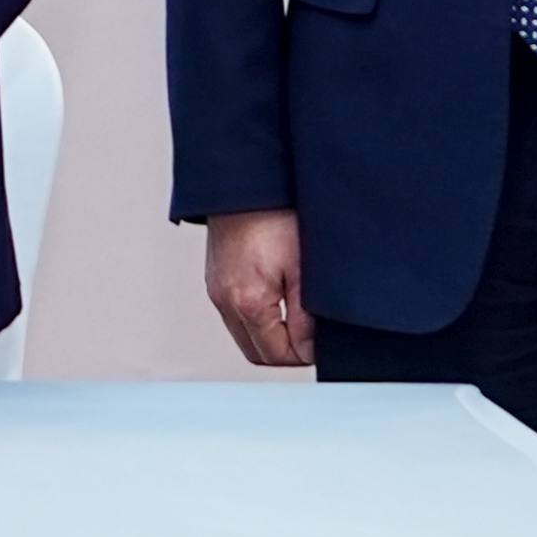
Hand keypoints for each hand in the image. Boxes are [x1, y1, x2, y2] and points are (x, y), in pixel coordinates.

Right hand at [204, 207, 314, 367]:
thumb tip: (310, 349)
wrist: (245, 180)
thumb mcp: (303, 269)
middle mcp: (223, 300)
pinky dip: (256, 316)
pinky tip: (276, 296)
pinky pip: (235, 313)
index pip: (277, 356)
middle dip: (286, 351)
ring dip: (270, 334)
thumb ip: (305, 317)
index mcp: (246, 302)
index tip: (322, 339)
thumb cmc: (275, 214)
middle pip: (257, 353)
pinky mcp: (215, 277)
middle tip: (311, 334)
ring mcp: (216, 289)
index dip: (305, 354)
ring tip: (295, 313)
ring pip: (245, 335)